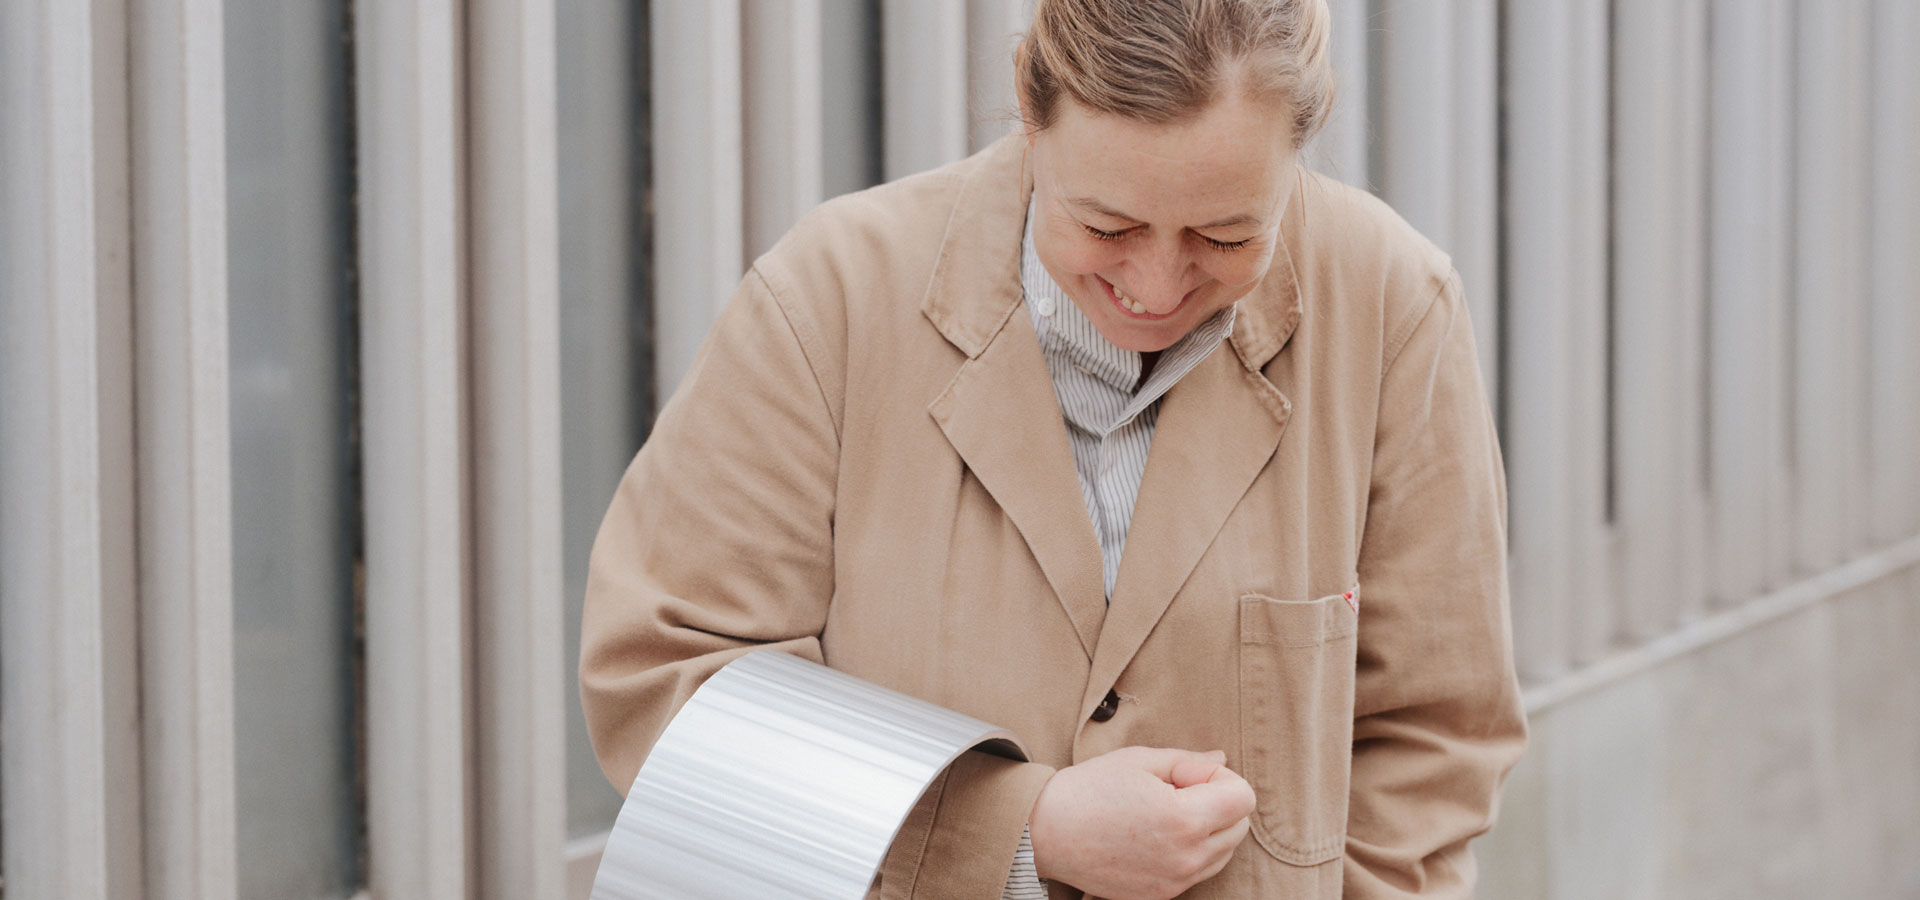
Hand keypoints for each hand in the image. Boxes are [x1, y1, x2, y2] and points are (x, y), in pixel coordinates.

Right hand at [1027, 746, 1255, 899]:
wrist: (1047, 833)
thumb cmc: (1090, 790)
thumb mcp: (1140, 761)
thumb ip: (1188, 761)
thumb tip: (1221, 762)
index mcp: (1184, 818)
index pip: (1244, 798)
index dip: (1221, 778)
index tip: (1188, 774)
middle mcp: (1186, 857)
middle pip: (1239, 827)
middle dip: (1218, 802)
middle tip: (1175, 790)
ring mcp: (1175, 881)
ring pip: (1223, 852)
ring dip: (1208, 829)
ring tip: (1165, 814)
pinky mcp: (1161, 895)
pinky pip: (1199, 871)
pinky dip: (1191, 851)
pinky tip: (1158, 835)